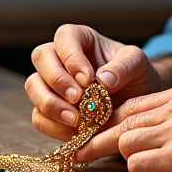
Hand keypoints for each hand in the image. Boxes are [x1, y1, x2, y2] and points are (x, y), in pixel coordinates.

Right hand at [26, 24, 164, 140]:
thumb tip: (103, 79)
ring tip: (77, 120)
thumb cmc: (136, 75)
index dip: (71, 57)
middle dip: (57, 80)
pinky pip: (39, 117)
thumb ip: (124, 66)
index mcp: (80, 39)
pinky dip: (53, 127)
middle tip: (78, 99)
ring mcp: (51, 84)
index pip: (65, 37)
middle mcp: (60, 58)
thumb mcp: (138, 64)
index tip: (88, 79)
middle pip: (41, 58)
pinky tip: (76, 133)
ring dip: (51, 105)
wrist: (138, 102)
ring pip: (33, 88)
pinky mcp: (50, 110)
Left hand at [77, 84, 171, 171]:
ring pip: (125, 144)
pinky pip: (140, 166)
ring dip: (128, 161)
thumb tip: (138, 130)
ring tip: (148, 170)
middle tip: (77, 156)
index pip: (129, 104)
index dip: (106, 121)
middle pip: (120, 123)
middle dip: (96, 142)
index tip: (89, 134)